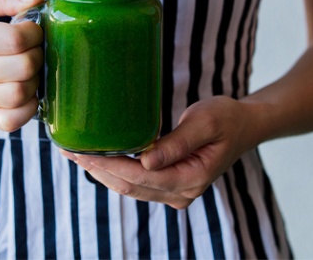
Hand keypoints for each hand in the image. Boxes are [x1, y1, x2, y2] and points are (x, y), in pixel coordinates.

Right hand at [0, 0, 44, 131]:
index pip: (14, 39)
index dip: (32, 31)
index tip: (29, 28)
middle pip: (24, 66)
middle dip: (37, 52)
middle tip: (31, 47)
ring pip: (21, 93)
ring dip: (35, 78)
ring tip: (27, 66)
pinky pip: (15, 120)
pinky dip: (28, 107)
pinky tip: (26, 89)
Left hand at [61, 96, 259, 208]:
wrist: (245, 125)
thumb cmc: (226, 118)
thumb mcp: (205, 122)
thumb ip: (177, 143)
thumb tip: (145, 161)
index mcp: (190, 179)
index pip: (138, 176)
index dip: (106, 164)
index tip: (80, 150)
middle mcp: (181, 193)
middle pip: (128, 186)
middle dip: (95, 168)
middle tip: (67, 148)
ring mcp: (175, 193)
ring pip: (128, 187)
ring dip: (100, 171)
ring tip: (74, 151)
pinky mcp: (169, 185)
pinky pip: (135, 182)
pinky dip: (113, 170)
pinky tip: (96, 156)